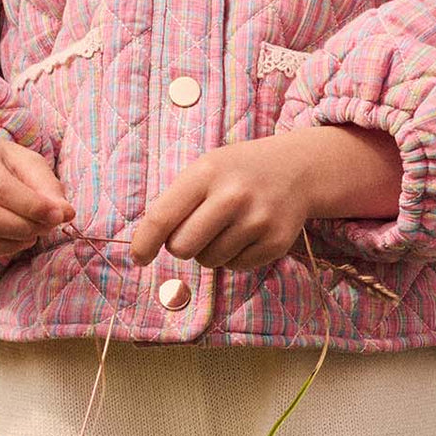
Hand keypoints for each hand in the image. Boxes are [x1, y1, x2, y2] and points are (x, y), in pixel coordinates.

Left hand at [129, 126, 401, 271]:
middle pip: (182, 247)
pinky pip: (236, 267)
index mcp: (206, 172)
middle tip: (196, 228)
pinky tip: (247, 232)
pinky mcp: (276, 243)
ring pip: (209, 261)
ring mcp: (258, 220)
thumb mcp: (206, 169)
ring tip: (227, 225)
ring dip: (210, 250)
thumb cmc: (238, 171)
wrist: (298, 168)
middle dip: (181, 245)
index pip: (162, 217)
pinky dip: (234, 256)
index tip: (138, 257)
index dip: (144, 243)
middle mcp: (233, 196)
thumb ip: (177, 201)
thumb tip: (147, 244)